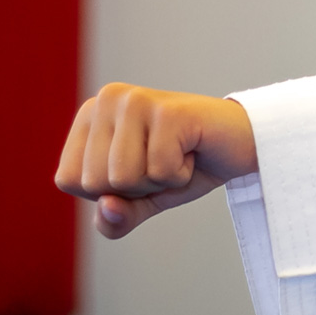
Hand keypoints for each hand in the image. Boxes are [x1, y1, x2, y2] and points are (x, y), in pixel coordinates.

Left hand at [55, 84, 257, 238]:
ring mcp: (137, 100)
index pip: (69, 180)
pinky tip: (194, 152)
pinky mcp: (168, 111)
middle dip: (136, 188)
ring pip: (123, 179)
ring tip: (178, 156)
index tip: (142, 167)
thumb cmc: (189, 165)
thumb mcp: (143, 198)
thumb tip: (108, 208)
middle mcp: (107, 98)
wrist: (246, 143)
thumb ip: (115, 216)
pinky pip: (159, 171)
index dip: (109, 192)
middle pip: (95, 183)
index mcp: (89, 114)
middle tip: (166, 161)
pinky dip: (182, 175)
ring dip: (158, 182)